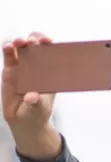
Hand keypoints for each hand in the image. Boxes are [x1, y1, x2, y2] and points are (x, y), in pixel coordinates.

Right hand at [1, 33, 60, 159]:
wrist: (24, 120)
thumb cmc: (37, 112)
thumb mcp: (38, 108)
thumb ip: (35, 102)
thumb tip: (32, 97)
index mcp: (50, 74)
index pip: (52, 56)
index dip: (50, 46)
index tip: (48, 42)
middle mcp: (37, 68)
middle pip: (37, 48)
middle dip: (36, 40)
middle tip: (33, 41)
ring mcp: (23, 68)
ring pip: (22, 50)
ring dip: (21, 42)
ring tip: (20, 42)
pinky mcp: (10, 71)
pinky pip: (9, 57)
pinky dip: (8, 50)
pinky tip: (7, 46)